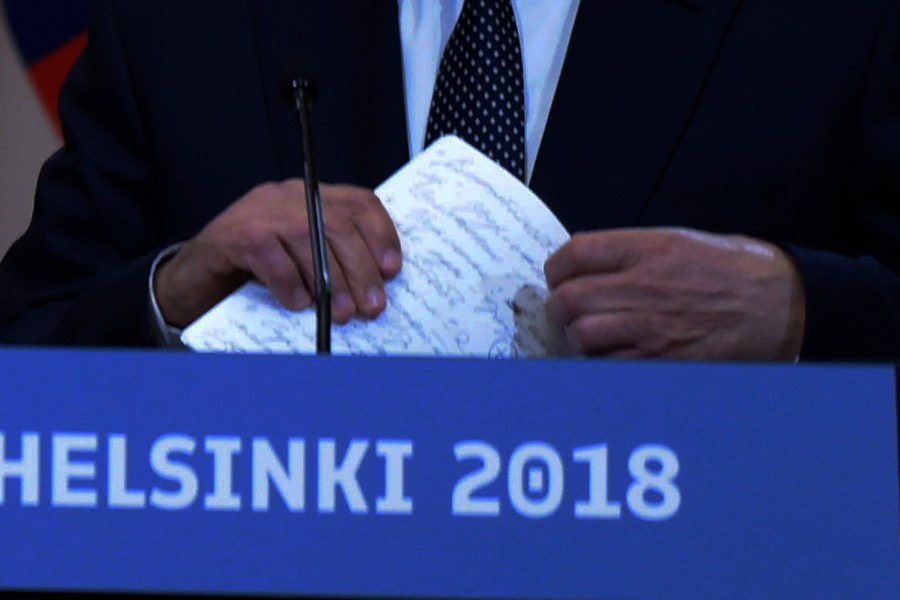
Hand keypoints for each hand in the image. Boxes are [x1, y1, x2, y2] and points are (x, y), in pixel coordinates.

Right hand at [154, 179, 401, 327]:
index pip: (357, 203)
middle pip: (337, 224)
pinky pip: (272, 259)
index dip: (381, 234)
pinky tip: (298, 305)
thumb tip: (376, 288)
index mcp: (310, 198)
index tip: (392, 270)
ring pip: (308, 240)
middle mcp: (287, 197)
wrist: (194, 278)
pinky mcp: (235, 235)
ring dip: (331, 282)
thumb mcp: (302, 260)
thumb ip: (334, 260)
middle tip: (372, 305)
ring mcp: (259, 212)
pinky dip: (290, 286)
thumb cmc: (255, 271)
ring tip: (342, 313)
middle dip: (360, 269)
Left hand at [543, 228, 805, 359]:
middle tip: (565, 312)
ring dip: (578, 338)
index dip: (556, 269)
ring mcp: (651, 326)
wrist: (781, 304)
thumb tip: (587, 268)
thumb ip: (630, 253)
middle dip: (559, 308)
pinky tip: (612, 356)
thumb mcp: (681, 242)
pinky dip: (601, 363)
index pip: (575, 254)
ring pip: (583, 335)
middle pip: (569, 299)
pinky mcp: (662, 360)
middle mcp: (644, 286)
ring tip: (588, 336)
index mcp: (648, 249)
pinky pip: (609, 366)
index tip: (557, 277)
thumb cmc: (735, 271)